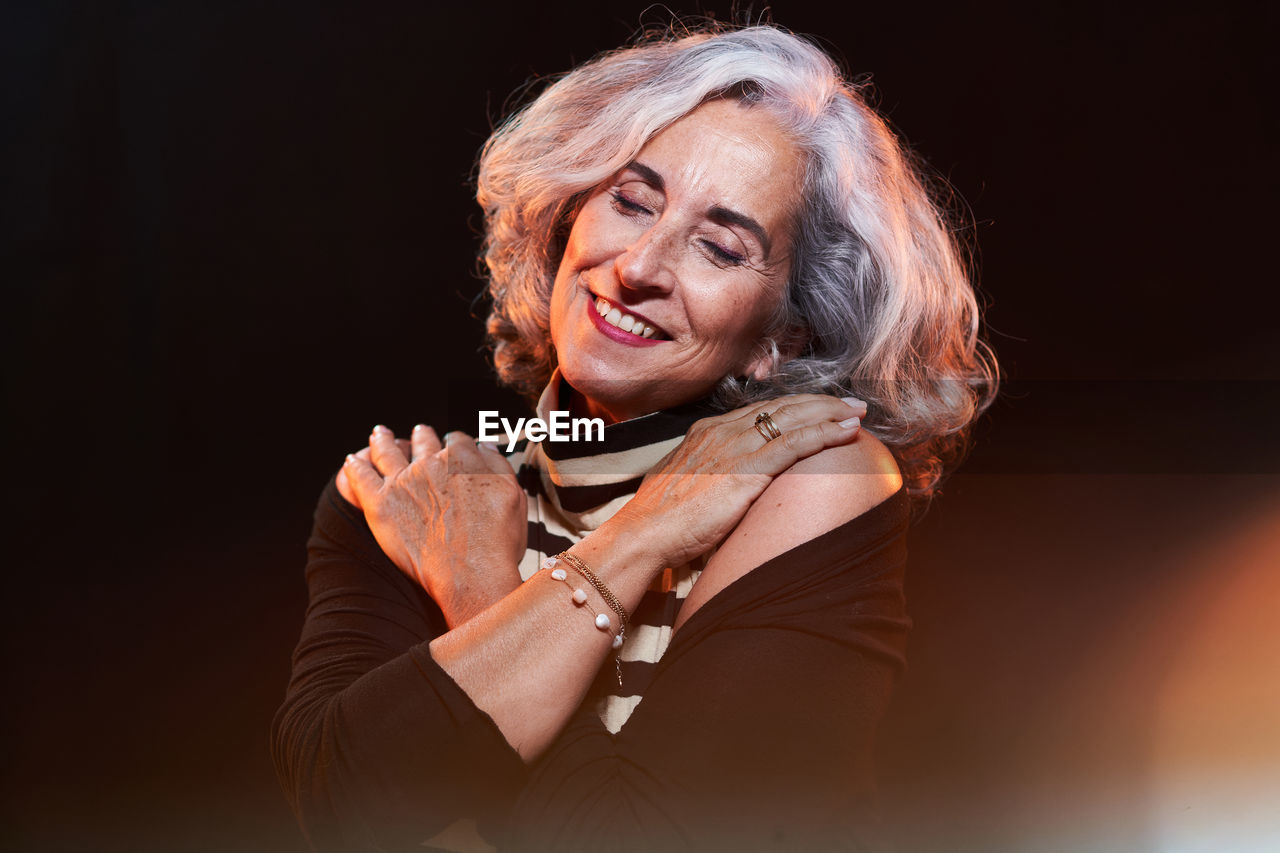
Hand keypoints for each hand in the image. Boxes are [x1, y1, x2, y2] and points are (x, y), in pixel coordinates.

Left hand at [340, 424, 527, 627]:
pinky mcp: (380, 504)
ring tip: (380, 435)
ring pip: (387, 451)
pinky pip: (360, 477)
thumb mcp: (514, 497)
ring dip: (382, 440)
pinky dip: (355, 466)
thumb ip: (499, 467)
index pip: (457, 441)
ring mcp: (403, 482)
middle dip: (421, 436)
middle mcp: (431, 464)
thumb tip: (486, 450)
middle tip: (419, 433)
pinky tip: (352, 462)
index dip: (456, 444)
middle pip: (423, 442)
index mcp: (464, 459)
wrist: (471, 574)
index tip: (454, 447)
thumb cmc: (496, 543)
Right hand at [606, 395, 865, 568]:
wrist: (644, 533)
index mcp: (708, 432)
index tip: (821, 408)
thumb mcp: (685, 484)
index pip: (761, 410)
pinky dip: (825, 433)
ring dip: (832, 413)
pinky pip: (794, 443)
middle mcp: (722, 431)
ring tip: (858, 412)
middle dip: (821, 403)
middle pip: (782, 407)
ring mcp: (734, 447)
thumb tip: (728, 485)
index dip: (796, 407)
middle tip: (852, 403)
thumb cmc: (662, 520)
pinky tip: (847, 430)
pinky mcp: (746, 469)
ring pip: (794, 418)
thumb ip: (710, 475)